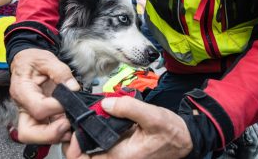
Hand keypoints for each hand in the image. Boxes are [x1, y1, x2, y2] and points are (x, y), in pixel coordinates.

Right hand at [10, 48, 79, 142]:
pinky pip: (49, 131)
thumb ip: (61, 72)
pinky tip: (73, 122)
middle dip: (52, 133)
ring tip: (73, 122)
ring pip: (38, 137)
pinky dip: (62, 131)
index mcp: (22, 90)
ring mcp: (31, 114)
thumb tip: (74, 88)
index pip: (38, 108)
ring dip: (58, 134)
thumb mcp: (47, 59)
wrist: (29, 61)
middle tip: (69, 122)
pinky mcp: (40, 118)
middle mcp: (24, 107)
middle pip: (29, 133)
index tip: (71, 100)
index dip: (57, 107)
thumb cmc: (35, 60)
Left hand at [63, 97, 192, 158]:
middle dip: (75, 139)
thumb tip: (104, 104)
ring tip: (83, 116)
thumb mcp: (152, 116)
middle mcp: (118, 158)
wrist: (183, 138)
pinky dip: (96, 129)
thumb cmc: (170, 131)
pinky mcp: (122, 146)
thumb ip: (128, 108)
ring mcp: (119, 153)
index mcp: (122, 156)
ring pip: (93, 148)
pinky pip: (103, 141)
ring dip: (85, 133)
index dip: (73, 149)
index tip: (74, 129)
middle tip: (73, 120)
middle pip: (85, 156)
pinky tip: (97, 115)